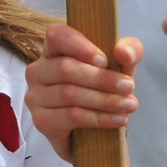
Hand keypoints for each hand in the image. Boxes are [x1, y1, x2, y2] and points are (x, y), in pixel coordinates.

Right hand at [24, 23, 143, 161]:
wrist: (98, 131)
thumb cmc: (105, 90)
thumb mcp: (123, 67)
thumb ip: (129, 51)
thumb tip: (122, 51)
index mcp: (54, 50)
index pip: (56, 35)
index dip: (79, 45)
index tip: (105, 60)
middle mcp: (38, 71)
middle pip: (65, 68)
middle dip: (101, 78)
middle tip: (129, 87)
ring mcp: (36, 97)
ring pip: (69, 94)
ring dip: (104, 100)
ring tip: (129, 105)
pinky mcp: (41, 121)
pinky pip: (71, 116)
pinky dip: (98, 118)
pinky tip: (117, 119)